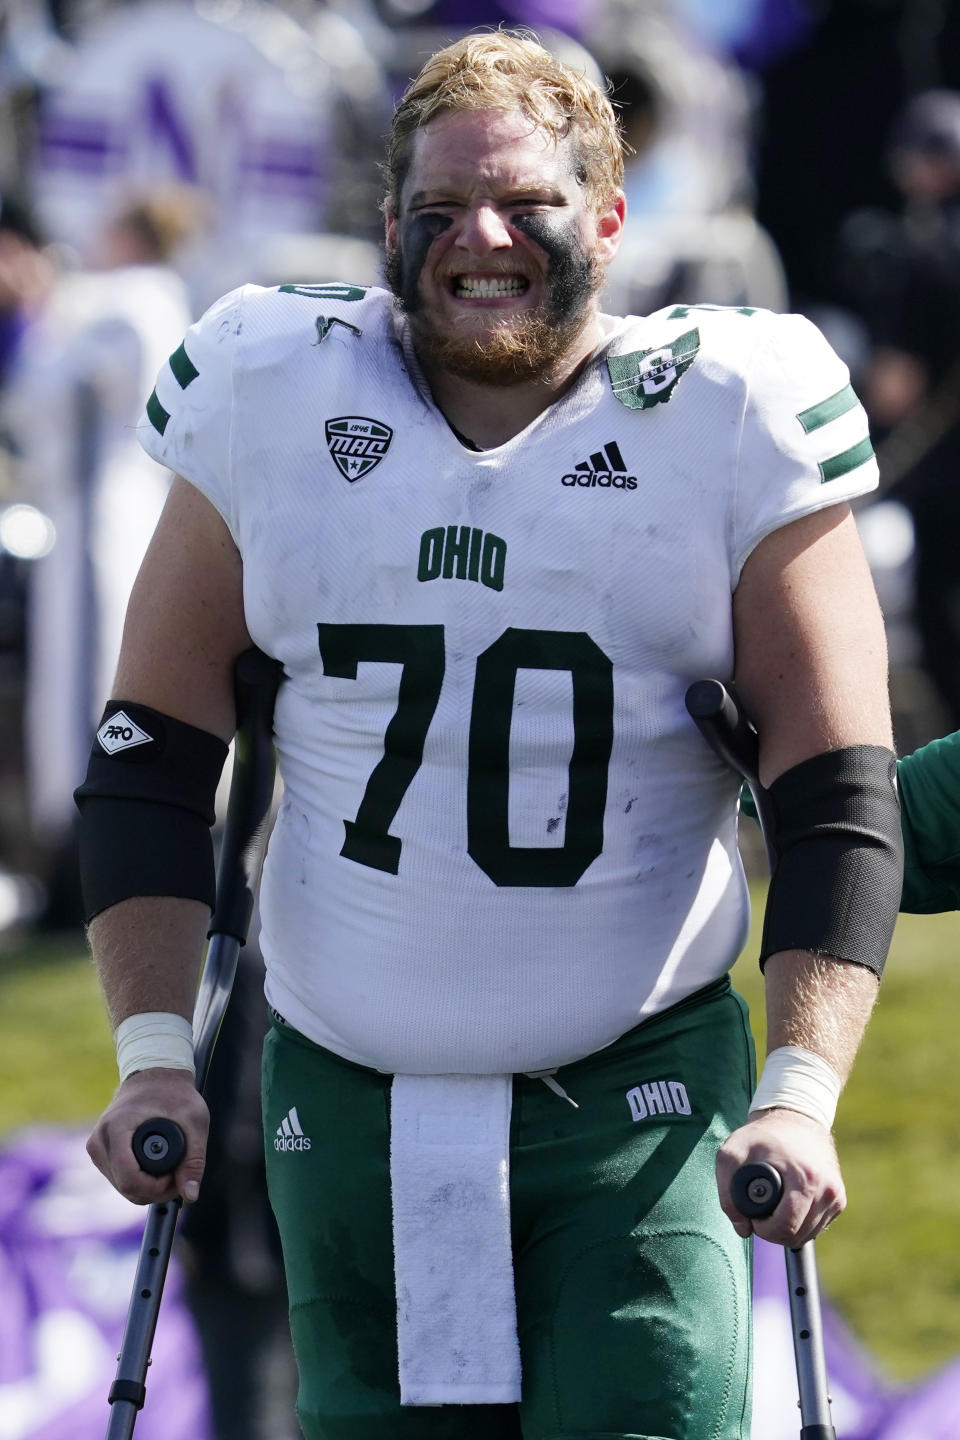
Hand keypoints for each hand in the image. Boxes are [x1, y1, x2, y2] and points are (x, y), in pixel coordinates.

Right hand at [86, 1068, 208, 1206]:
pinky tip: (156, 1169)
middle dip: (155, 1191)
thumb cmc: (174, 1093)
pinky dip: (139, 1181)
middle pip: (126, 1187)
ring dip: (147, 1188)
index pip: (129, 1178)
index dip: (156, 1188)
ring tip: (171, 1170)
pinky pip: (119, 1178)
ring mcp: (96, 1146)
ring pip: (122, 1187)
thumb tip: (190, 1195)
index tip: (176, 1177)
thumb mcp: (193, 1120)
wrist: (153, 1074)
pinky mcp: (99, 1151)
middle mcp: (100, 1140)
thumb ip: (194, 1158)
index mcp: (117, 1128)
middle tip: (179, 1176)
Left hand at [716, 1107, 844, 1245]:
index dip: (763, 1228)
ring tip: (774, 1207)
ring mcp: (836, 1194)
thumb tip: (742, 1228)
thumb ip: (727, 1191)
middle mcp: (827, 1189)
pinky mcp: (839, 1199)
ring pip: (808, 1235)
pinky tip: (789, 1205)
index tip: (753, 1215)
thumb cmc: (763, 1135)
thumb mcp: (733, 1151)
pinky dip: (801, 1223)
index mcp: (805, 1178)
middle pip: (797, 1235)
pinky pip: (818, 1226)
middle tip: (761, 1212)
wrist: (797, 1117)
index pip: (786, 1227)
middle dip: (773, 1231)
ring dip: (788, 1229)